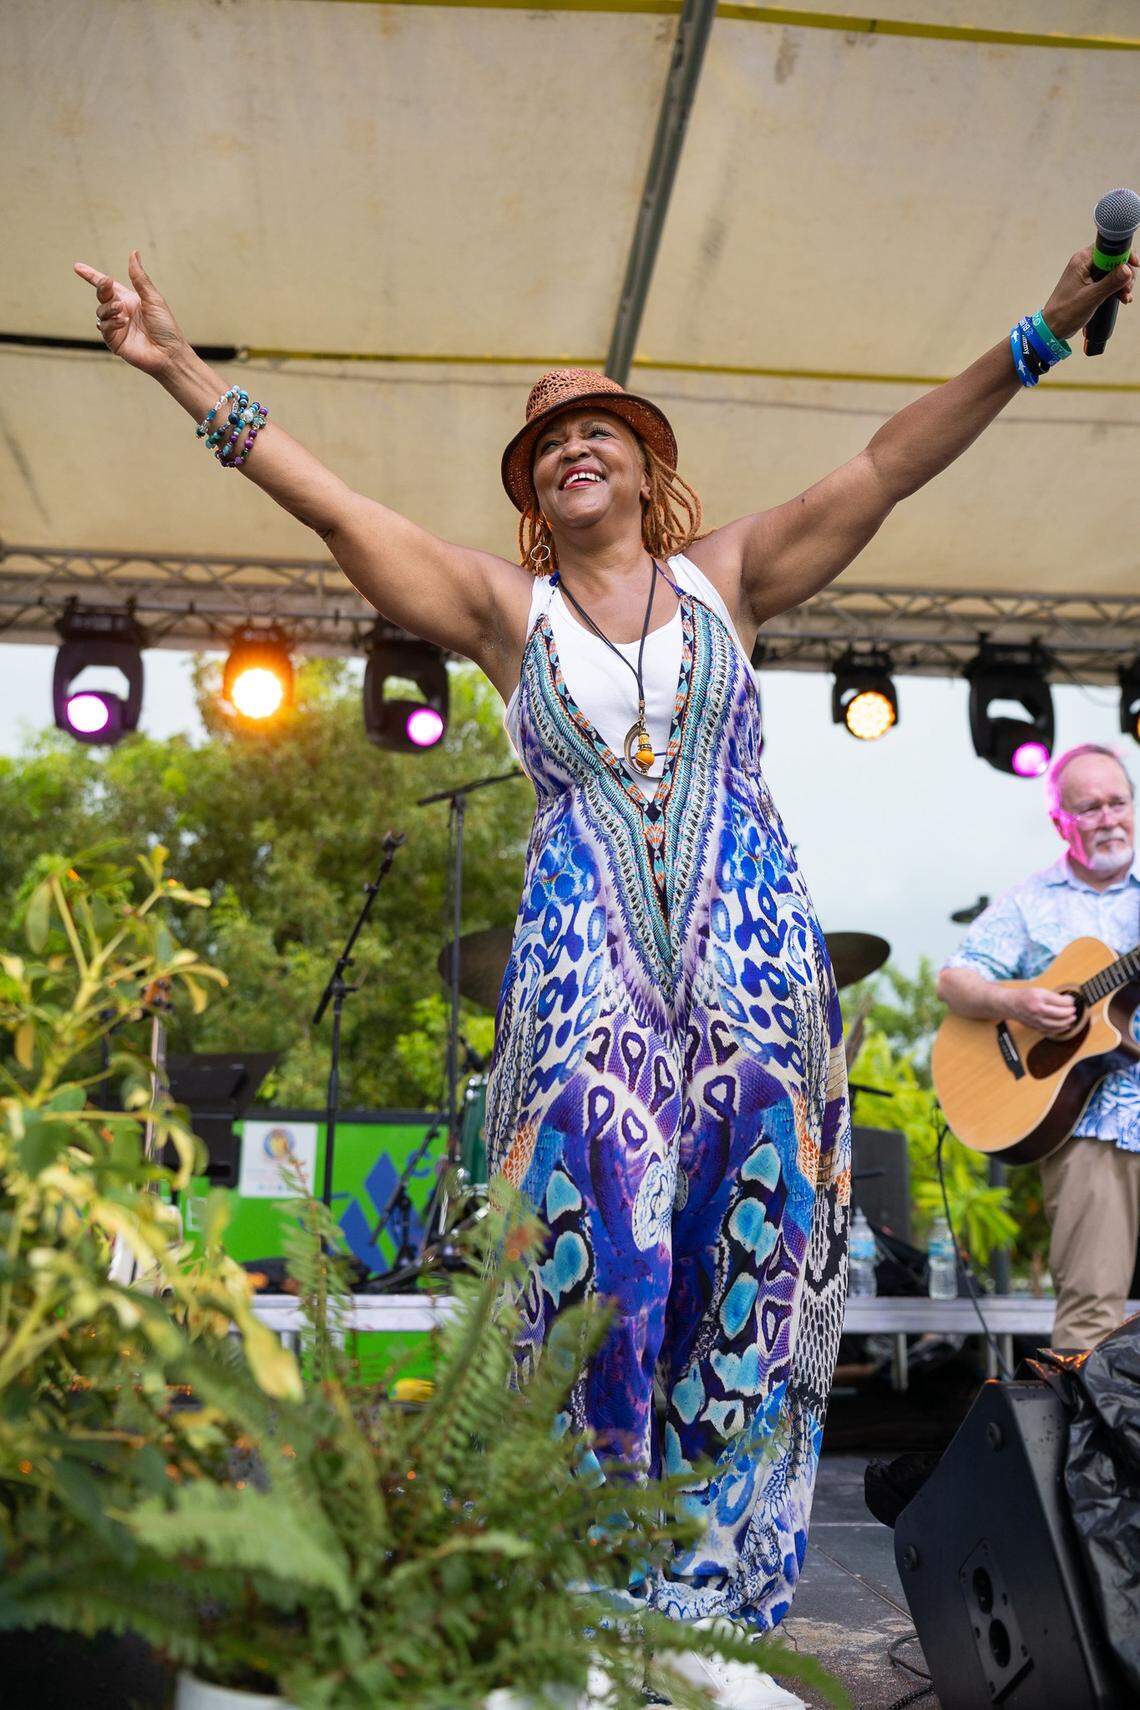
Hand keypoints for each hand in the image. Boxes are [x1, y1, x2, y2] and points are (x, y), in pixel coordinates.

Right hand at [73, 250, 188, 377]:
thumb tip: (133, 253)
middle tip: (107, 285)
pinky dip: (111, 323)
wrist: (170, 353)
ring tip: (121, 311)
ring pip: (101, 312)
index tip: (77, 267)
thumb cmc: (165, 326)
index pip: (107, 286)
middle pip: (101, 296)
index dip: (92, 276)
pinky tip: (123, 322)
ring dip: (109, 308)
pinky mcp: (115, 342)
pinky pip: (105, 328)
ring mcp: (116, 327)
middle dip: (101, 288)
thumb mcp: (152, 298)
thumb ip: (139, 278)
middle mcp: (121, 312)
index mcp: (129, 300)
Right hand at [1011, 986, 1077, 1035]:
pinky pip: (1051, 1031)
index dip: (1070, 1001)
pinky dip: (1060, 1029)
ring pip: (1057, 1025)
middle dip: (1070, 1012)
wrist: (1010, 1004)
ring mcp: (1036, 1020)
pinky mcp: (1035, 1027)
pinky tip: (1065, 1026)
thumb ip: (1054, 996)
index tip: (1071, 1000)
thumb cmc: (1025, 996)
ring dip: (1067, 1022)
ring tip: (1072, 1018)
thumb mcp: (1039, 990)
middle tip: (1073, 1010)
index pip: (1061, 1001)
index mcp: (1039, 997)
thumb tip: (1069, 1001)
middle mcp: (1037, 1009)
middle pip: (1061, 1014)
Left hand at [1041, 246, 1135, 351]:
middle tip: (1127, 289)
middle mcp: (1085, 263)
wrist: (1052, 328)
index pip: (1109, 248)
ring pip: (1113, 271)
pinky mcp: (1089, 284)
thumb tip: (1127, 270)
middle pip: (1114, 259)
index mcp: (1082, 260)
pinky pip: (1108, 281)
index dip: (1124, 255)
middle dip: (1125, 273)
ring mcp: (1087, 273)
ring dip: (1123, 283)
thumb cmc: (1065, 313)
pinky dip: (1116, 288)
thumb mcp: (1091, 298)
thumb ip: (1110, 283)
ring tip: (1125, 297)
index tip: (1135, 265)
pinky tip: (1122, 299)